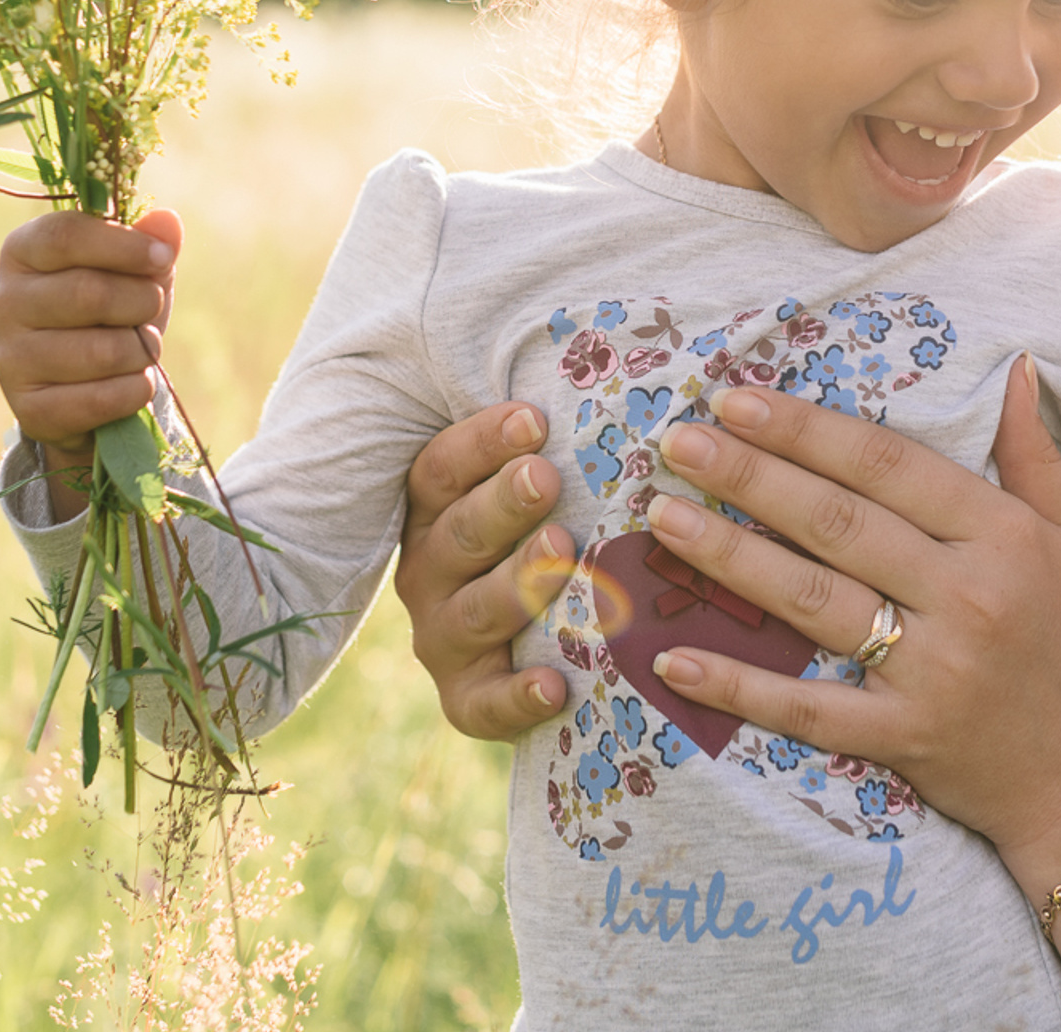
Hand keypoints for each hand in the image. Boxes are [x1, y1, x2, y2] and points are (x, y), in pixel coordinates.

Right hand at [0, 208, 180, 520]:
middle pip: (90, 293)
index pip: (66, 235)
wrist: (82, 386)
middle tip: (150, 308)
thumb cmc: (111, 311)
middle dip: (142, 302)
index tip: (164, 257)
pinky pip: (102, 398)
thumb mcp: (133, 270)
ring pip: (104, 351)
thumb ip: (149, 243)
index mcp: (24, 251)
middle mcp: (5, 301)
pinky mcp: (27, 406)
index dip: (124, 245)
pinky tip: (132, 381)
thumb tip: (166, 221)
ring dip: (143, 349)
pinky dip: (136, 389)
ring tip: (140, 347)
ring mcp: (10, 357)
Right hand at [395, 406, 576, 740]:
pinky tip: (554, 685)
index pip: (443, 469)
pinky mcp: (466, 698)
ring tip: (563, 554)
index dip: (483, 441)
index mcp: (436, 509)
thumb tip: (632, 354)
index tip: (535, 418)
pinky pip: (483, 705)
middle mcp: (429, 570)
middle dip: (503, 503)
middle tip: (546, 477)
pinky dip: (516, 698)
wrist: (533, 642)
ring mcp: (444, 636)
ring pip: (474, 609)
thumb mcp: (538, 484)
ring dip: (518, 581)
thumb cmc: (548, 529)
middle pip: (460, 531)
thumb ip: (555, 440)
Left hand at [642, 355, 1060, 870]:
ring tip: (663, 517)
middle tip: (679, 440)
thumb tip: (1012, 367)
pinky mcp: (904, 739)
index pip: (887, 466)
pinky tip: (674, 657)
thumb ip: (1033, 455)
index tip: (738, 398)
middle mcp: (966, 596)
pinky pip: (809, 709)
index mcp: (1003, 537)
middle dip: (749, 474)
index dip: (808, 429)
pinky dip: (740, 685)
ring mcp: (932, 673)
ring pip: (813, 601)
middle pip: (837, 522)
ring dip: (729, 556)